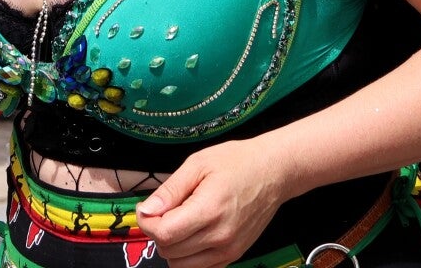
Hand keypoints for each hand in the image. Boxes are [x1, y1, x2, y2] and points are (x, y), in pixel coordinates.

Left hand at [136, 135, 296, 267]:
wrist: (273, 172)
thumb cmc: (238, 162)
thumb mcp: (198, 164)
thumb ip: (170, 191)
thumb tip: (147, 210)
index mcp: (209, 210)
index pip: (164, 233)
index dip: (147, 222)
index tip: (148, 209)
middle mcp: (220, 236)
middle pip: (169, 250)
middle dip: (158, 232)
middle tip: (164, 211)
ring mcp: (229, 249)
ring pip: (181, 264)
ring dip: (171, 246)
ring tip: (180, 221)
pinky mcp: (234, 255)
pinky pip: (200, 267)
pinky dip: (188, 255)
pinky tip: (193, 233)